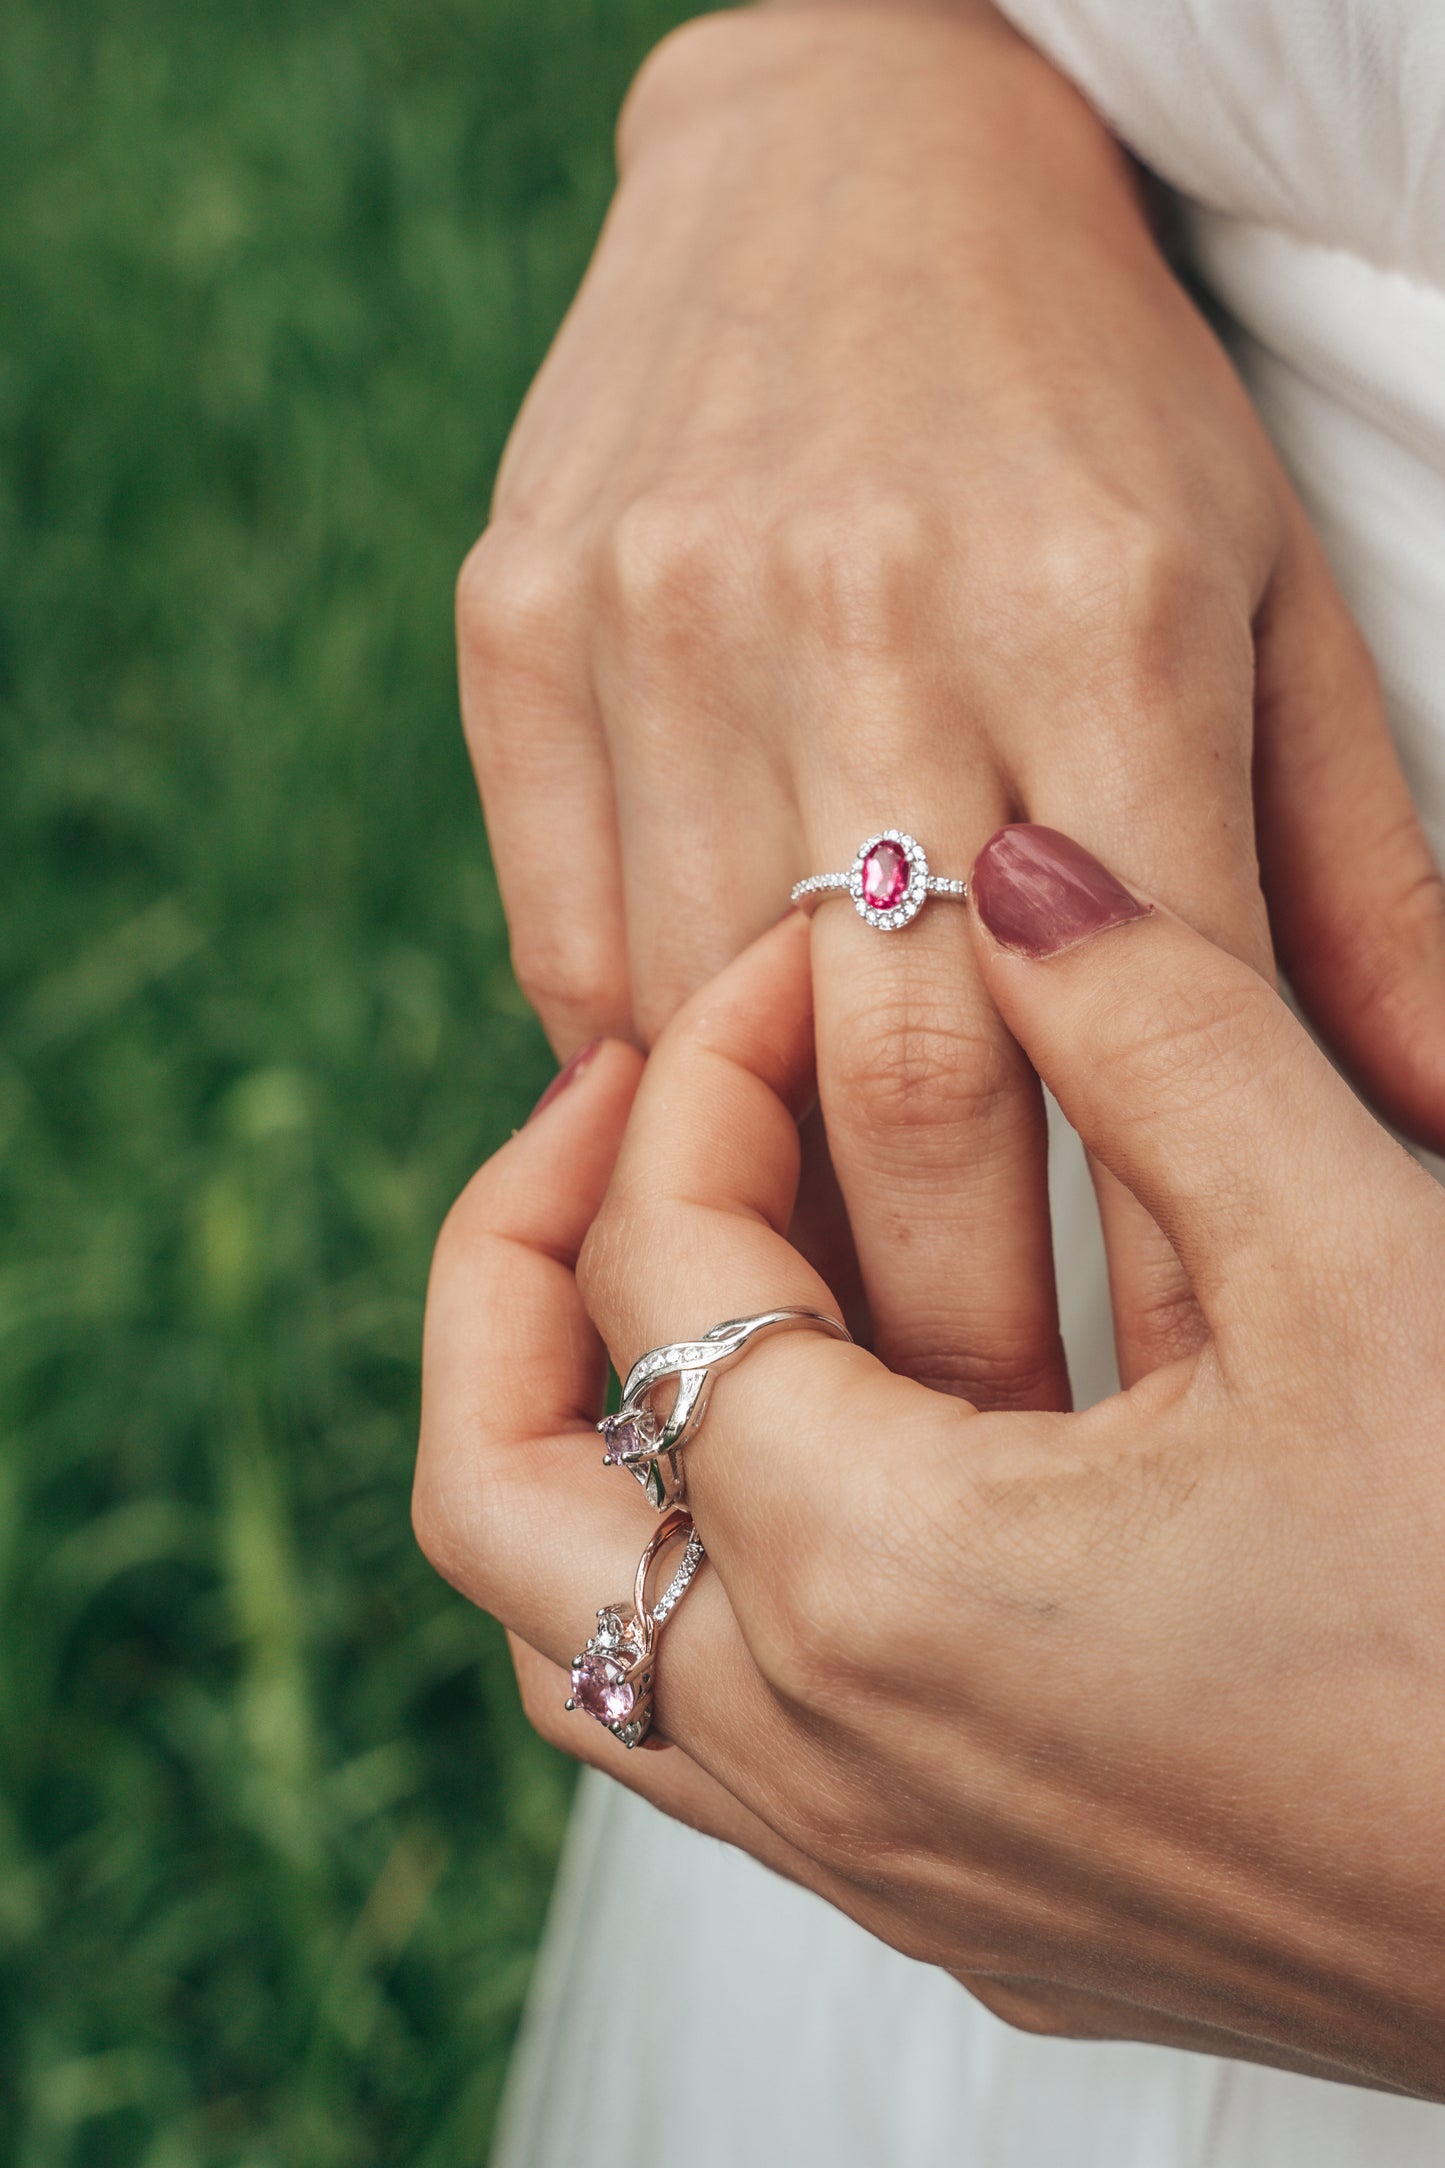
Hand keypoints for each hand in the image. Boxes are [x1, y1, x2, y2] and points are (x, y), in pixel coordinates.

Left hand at [415, 826, 1444, 2095]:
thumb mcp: (1368, 1271)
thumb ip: (1162, 1032)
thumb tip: (1018, 881)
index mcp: (879, 1579)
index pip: (655, 1260)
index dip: (711, 1061)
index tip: (821, 957)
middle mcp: (824, 1750)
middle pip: (494, 1488)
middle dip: (513, 1265)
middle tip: (620, 1113)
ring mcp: (883, 1856)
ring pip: (581, 1638)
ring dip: (584, 1431)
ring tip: (703, 1273)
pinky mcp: (978, 1901)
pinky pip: (717, 1732)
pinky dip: (699, 1564)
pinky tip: (844, 1452)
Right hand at [457, 0, 1444, 1406]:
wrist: (845, 149)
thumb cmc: (1097, 401)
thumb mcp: (1269, 597)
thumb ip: (1349, 876)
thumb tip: (1430, 1125)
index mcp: (1103, 614)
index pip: (1143, 1034)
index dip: (1155, 1269)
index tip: (1167, 1431)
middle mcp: (868, 618)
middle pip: (908, 1078)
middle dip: (959, 1321)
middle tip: (994, 1465)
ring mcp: (665, 619)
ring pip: (708, 1033)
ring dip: (783, 1237)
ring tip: (841, 1374)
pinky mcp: (520, 626)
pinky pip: (568, 933)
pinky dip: (633, 1086)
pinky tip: (697, 1162)